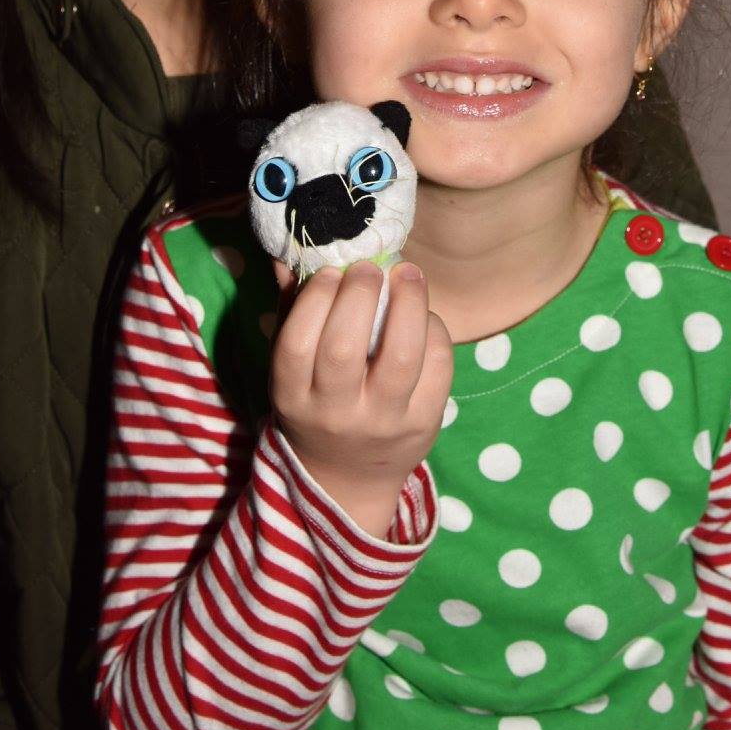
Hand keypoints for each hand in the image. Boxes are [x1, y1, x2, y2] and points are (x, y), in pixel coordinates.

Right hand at [268, 260, 452, 539]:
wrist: (348, 477)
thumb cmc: (317, 401)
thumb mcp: (293, 369)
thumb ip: (293, 310)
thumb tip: (295, 251)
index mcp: (294, 397)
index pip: (296, 346)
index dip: (315, 299)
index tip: (332, 271)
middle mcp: (336, 414)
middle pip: (344, 349)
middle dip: (360, 294)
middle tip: (369, 268)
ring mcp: (383, 422)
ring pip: (401, 356)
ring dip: (408, 302)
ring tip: (408, 272)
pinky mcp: (425, 424)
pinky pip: (437, 367)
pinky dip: (435, 329)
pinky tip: (425, 314)